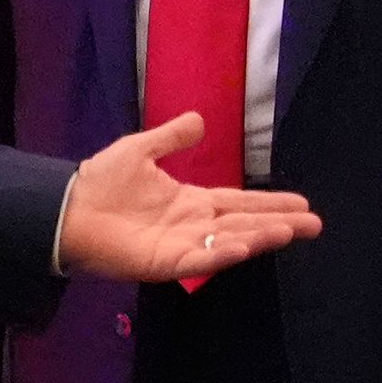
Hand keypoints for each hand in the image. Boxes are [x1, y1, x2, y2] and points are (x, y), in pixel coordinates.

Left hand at [57, 115, 323, 282]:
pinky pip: (198, 260)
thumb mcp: (140, 148)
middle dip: (279, 224)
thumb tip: (199, 120)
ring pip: (229, 242)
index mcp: (191, 202)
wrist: (67, 208)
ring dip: (259, 237)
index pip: (239, 203)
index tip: (302, 203)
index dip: (270, 203)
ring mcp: (180, 246)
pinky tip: (243, 247)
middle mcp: (193, 226)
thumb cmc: (101, 182)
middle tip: (315, 224)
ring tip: (290, 232)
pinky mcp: (163, 262)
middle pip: (245, 225)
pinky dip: (220, 254)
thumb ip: (171, 137)